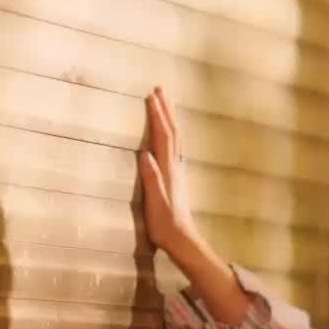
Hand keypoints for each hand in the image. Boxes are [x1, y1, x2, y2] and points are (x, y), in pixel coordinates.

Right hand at [138, 87, 200, 254]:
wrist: (182, 239)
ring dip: (170, 118)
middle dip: (166, 110)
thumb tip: (145, 154)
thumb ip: (152, 179)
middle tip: (160, 89)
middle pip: (172, 132)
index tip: (151, 96)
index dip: (157, 116)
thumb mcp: (154, 202)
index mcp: (168, 170)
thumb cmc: (164, 224)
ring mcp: (178, 171)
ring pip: (176, 138)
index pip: (163, 137)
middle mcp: (175, 166)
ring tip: (164, 103)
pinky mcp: (176, 177)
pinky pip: (175, 147)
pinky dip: (171, 133)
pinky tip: (169, 133)